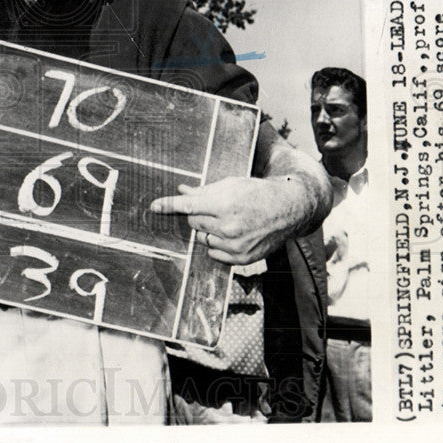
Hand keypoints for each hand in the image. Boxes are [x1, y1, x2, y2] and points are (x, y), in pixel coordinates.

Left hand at [149, 175, 314, 265]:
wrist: (288, 210)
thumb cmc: (259, 193)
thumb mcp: (231, 184)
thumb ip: (204, 190)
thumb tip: (182, 191)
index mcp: (225, 204)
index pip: (188, 205)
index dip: (169, 205)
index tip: (154, 206)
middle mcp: (229, 227)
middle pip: (193, 222)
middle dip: (198, 214)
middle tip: (215, 208)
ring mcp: (235, 245)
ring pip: (202, 238)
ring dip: (207, 230)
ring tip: (227, 221)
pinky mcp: (241, 258)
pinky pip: (214, 253)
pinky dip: (217, 244)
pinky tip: (233, 234)